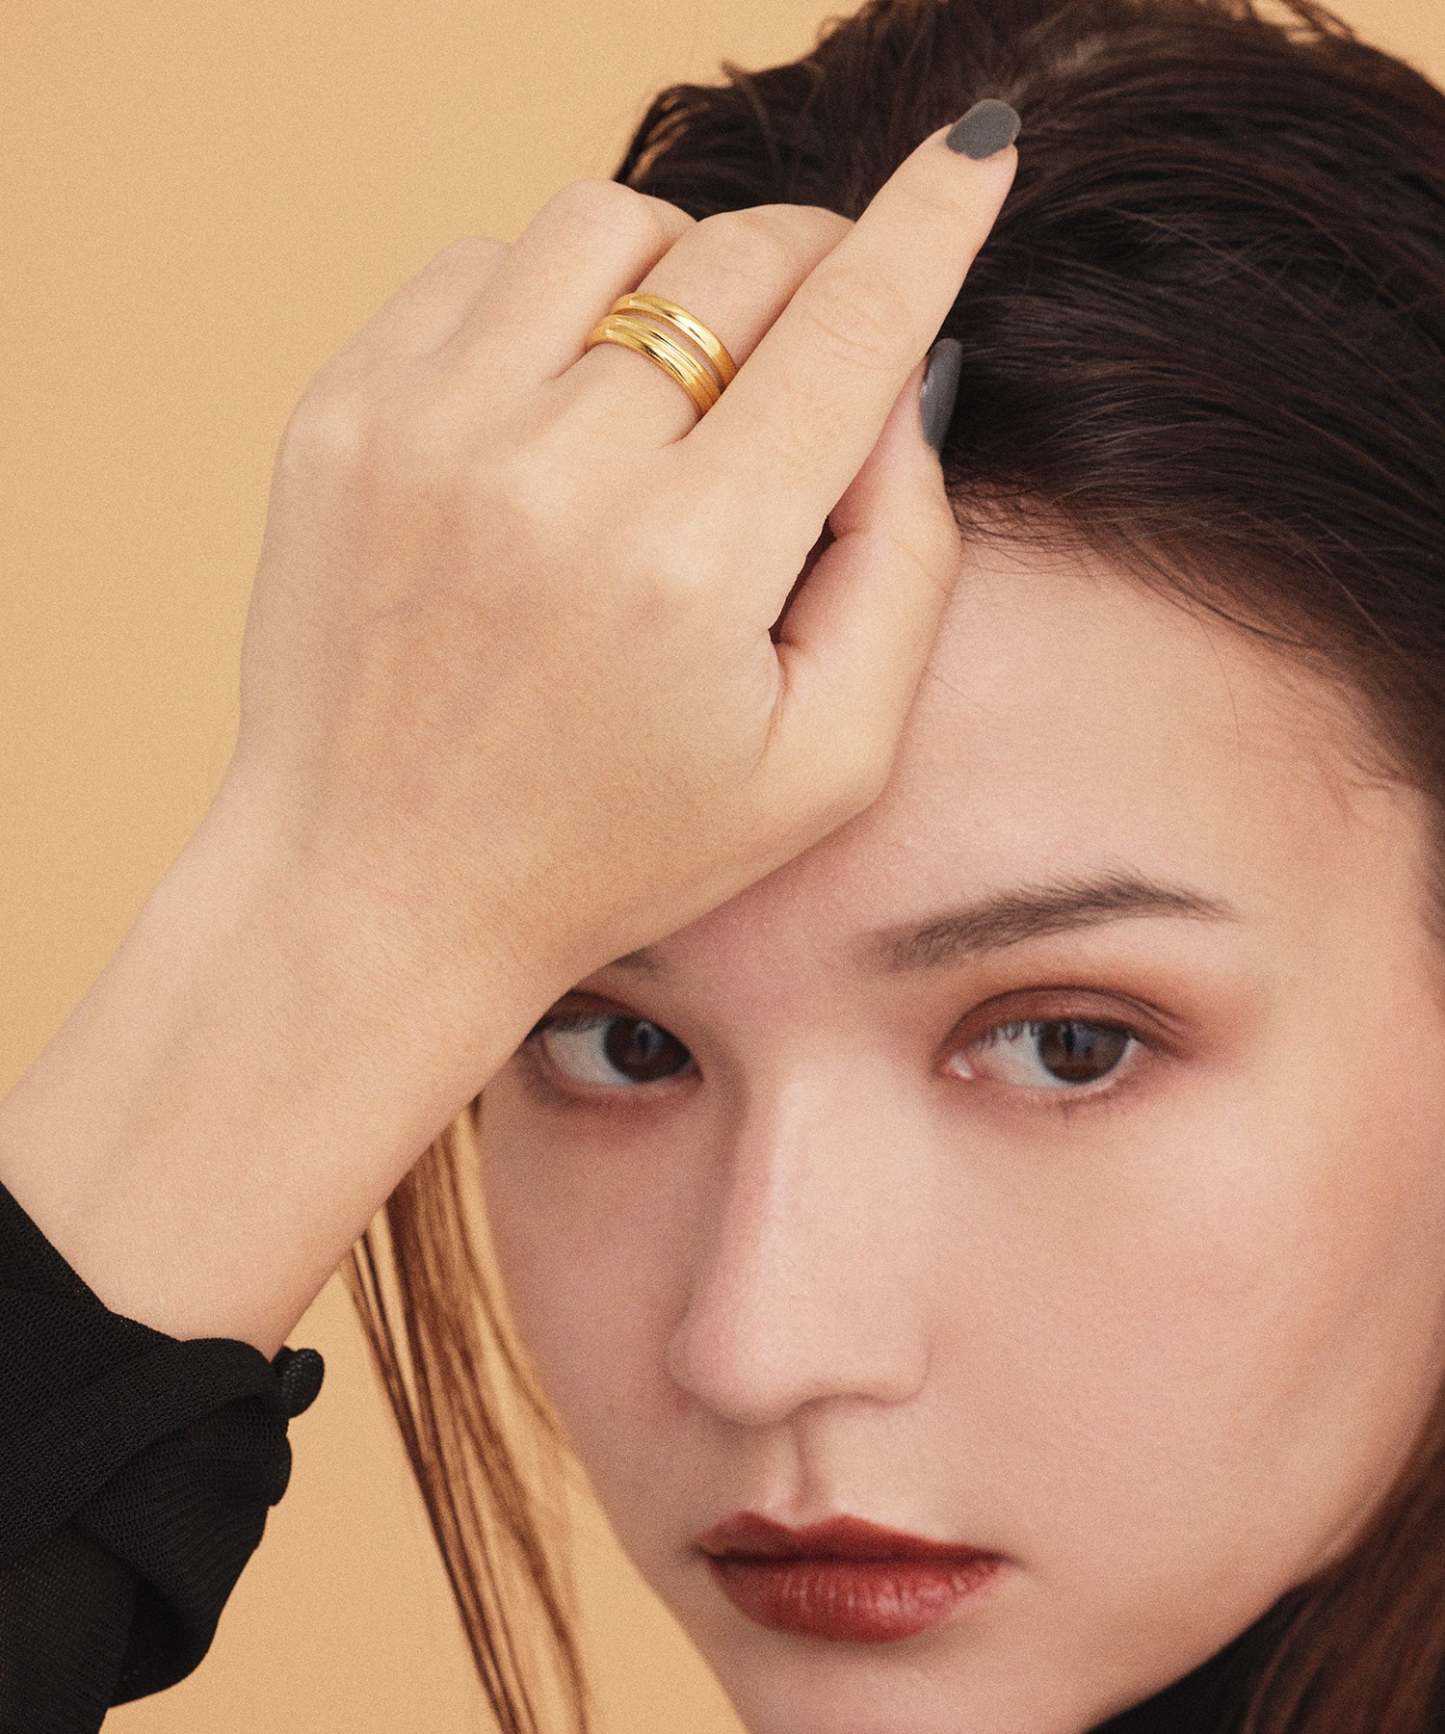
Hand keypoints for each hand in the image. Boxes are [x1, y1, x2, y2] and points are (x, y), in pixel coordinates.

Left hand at [220, 119, 1017, 1016]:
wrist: (379, 889)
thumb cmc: (615, 847)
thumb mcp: (825, 763)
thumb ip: (903, 567)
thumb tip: (903, 386)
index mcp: (693, 567)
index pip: (853, 329)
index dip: (934, 222)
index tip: (977, 149)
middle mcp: (556, 474)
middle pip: (740, 258)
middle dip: (813, 270)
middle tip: (814, 344)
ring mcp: (428, 429)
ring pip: (608, 224)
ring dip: (677, 274)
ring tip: (676, 385)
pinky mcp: (343, 416)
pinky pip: (479, 265)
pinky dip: (548, 304)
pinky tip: (556, 408)